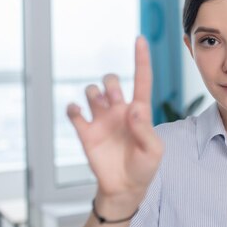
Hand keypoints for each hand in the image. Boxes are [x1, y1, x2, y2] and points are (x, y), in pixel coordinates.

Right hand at [66, 36, 162, 210]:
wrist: (125, 188)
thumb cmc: (144, 167)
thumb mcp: (153, 151)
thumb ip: (144, 129)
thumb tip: (133, 108)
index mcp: (139, 111)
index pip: (141, 80)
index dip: (141, 60)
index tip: (140, 39)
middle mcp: (119, 111)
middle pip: (111, 81)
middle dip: (110, 83)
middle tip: (113, 99)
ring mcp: (102, 120)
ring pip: (92, 92)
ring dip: (93, 93)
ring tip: (98, 107)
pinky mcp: (86, 132)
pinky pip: (74, 112)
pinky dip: (72, 108)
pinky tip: (77, 111)